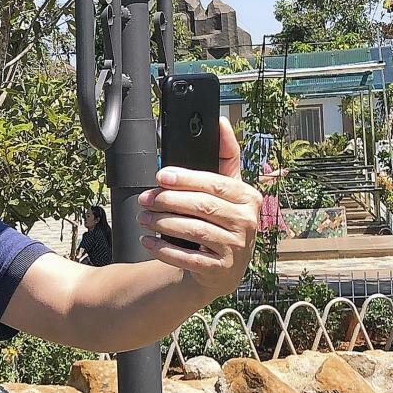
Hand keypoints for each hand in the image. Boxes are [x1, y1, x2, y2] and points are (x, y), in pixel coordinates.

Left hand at [137, 118, 261, 297]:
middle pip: (203, 206)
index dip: (186, 178)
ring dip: (164, 223)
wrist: (222, 268)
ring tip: (144, 218)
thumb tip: (221, 122)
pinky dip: (165, 250)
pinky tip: (149, 242)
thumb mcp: (228, 189)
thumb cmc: (222, 220)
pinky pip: (189, 258)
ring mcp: (236, 248)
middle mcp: (247, 222)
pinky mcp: (221, 270)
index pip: (215, 183)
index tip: (160, 175)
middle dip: (169, 201)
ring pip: (195, 230)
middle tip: (146, 199)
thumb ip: (225, 156)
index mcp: (248, 198)